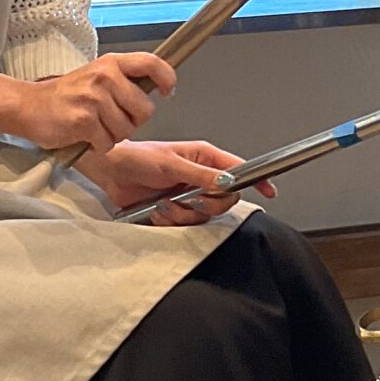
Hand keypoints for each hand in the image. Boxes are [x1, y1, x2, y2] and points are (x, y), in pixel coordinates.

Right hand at [18, 53, 175, 156]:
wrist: (28, 106)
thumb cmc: (66, 96)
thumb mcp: (97, 76)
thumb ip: (125, 80)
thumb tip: (157, 89)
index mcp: (111, 63)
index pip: (152, 63)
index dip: (166, 78)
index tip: (167, 90)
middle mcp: (105, 77)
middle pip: (145, 109)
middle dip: (132, 121)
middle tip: (110, 118)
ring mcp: (94, 98)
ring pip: (127, 130)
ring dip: (112, 135)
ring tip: (94, 126)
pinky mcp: (83, 120)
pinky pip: (107, 143)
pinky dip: (98, 145)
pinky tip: (84, 135)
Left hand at [80, 139, 276, 224]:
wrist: (112, 171)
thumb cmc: (137, 157)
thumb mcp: (171, 163)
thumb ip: (201, 175)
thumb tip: (226, 181)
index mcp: (204, 157)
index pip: (239, 169)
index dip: (255, 180)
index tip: (268, 190)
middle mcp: (200, 176)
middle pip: (226, 199)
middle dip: (208, 204)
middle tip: (192, 199)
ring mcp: (189, 193)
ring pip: (205, 215)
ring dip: (184, 213)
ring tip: (166, 204)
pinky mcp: (176, 208)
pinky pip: (186, 223)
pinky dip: (171, 220)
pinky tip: (158, 210)